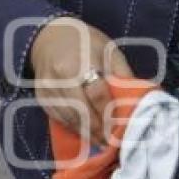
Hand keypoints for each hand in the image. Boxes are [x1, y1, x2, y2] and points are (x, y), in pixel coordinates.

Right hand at [29, 18, 133, 145]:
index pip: (97, 94)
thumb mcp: (108, 49)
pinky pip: (58, 117)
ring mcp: (49, 88)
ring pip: (69, 117)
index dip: (108, 114)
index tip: (119, 128)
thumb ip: (121, 72)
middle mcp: (61, 77)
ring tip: (101, 143)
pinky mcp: (41, 96)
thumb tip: (136, 97)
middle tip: (111, 143)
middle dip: (98, 130)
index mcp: (81, 62)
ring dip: (86, 133)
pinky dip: (73, 128)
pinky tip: (85, 134)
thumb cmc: (84, 41)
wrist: (49, 36)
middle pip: (81, 110)